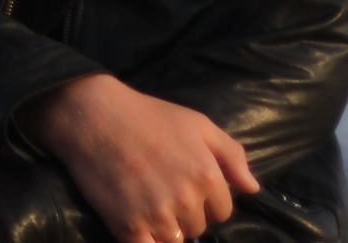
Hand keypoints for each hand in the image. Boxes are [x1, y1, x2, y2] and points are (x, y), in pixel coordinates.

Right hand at [18, 74, 257, 242]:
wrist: (93, 117)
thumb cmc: (148, 116)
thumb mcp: (197, 124)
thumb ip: (232, 155)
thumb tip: (253, 188)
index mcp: (208, 177)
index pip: (222, 211)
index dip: (206, 200)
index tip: (186, 186)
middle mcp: (187, 201)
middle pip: (198, 227)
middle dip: (186, 214)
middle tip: (163, 192)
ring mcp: (157, 216)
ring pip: (176, 240)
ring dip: (166, 228)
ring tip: (149, 204)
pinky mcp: (128, 227)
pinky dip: (149, 241)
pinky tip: (140, 226)